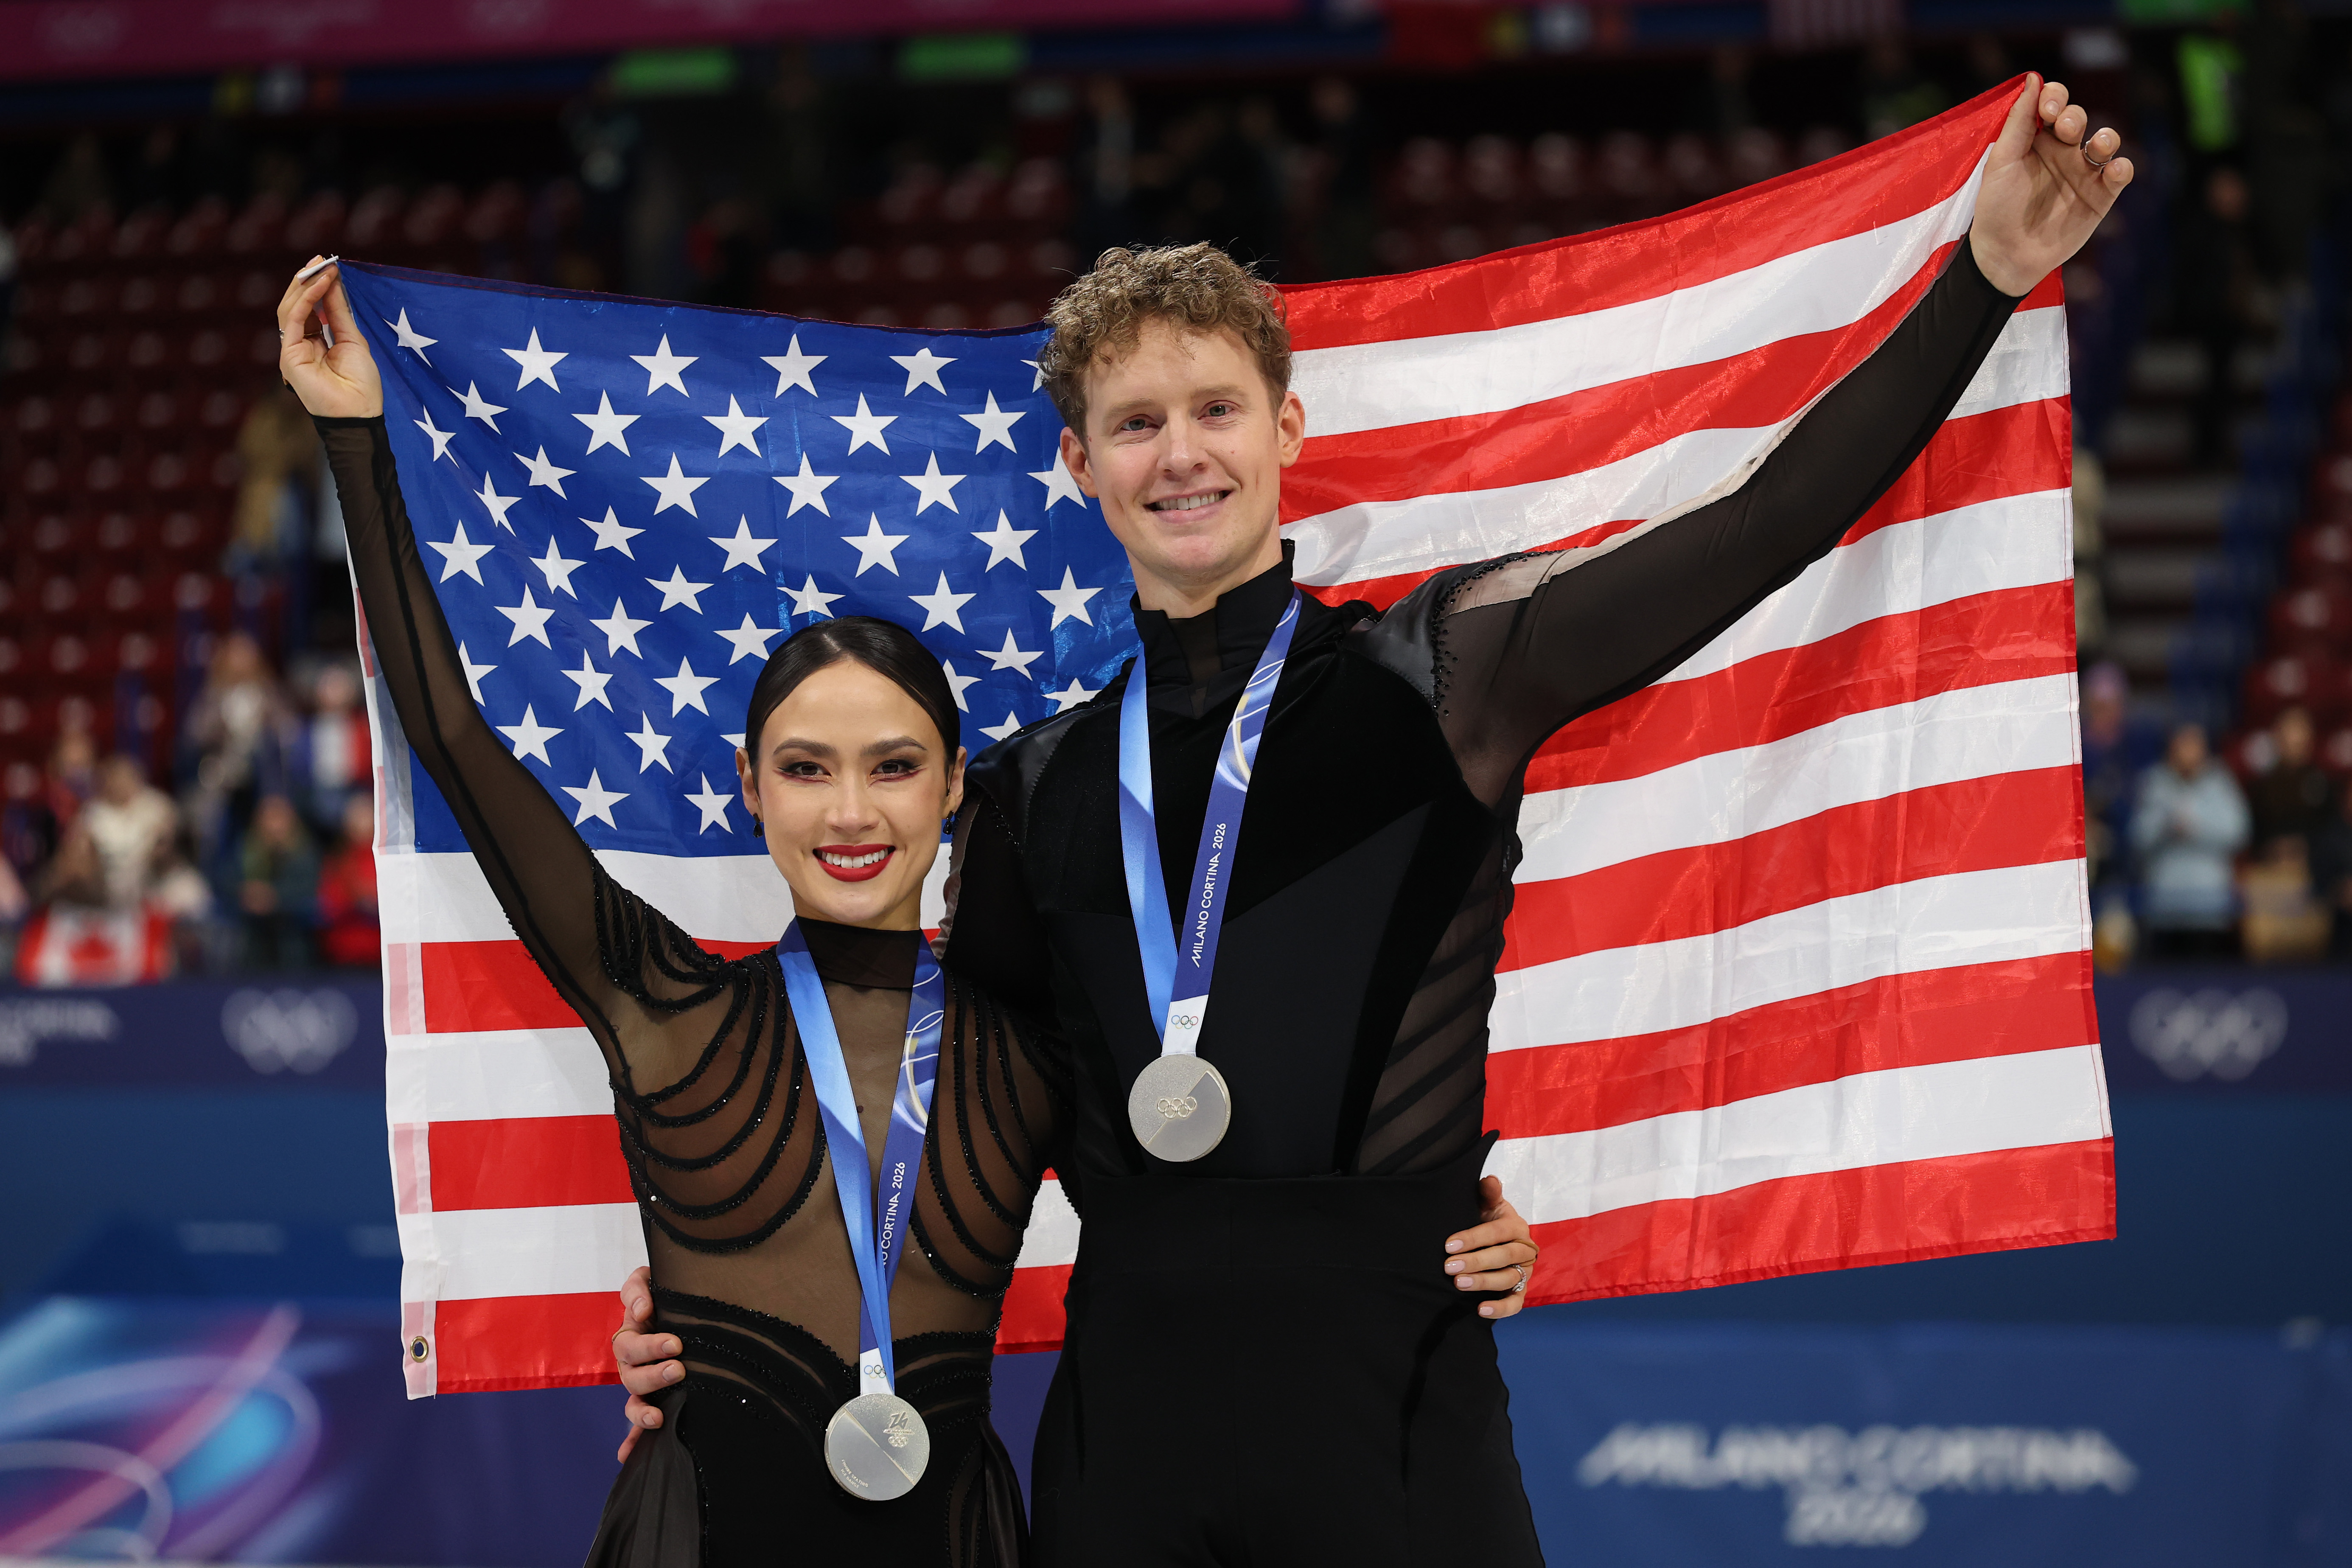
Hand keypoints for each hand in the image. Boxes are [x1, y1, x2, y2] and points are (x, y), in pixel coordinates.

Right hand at [276, 257, 382, 419]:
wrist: (360, 413)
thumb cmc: (361, 384)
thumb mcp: (352, 339)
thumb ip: (338, 312)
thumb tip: (332, 282)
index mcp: (314, 342)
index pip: (309, 308)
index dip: (317, 286)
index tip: (328, 265)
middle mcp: (299, 344)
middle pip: (296, 305)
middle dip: (307, 280)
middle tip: (321, 259)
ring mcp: (292, 350)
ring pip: (290, 308)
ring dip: (306, 284)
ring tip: (322, 266)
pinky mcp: (288, 354)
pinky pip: (294, 319)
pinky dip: (306, 299)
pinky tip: (320, 283)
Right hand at [611, 1265, 684, 1463]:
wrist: (682, 1312)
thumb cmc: (668, 1297)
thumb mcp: (653, 1283)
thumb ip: (640, 1288)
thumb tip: (642, 1310)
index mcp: (633, 1331)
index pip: (630, 1333)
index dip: (639, 1330)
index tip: (651, 1317)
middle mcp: (632, 1360)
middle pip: (631, 1370)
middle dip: (652, 1370)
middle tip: (678, 1365)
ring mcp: (640, 1382)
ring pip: (633, 1399)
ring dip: (642, 1410)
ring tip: (659, 1415)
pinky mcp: (651, 1400)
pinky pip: (636, 1424)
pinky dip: (631, 1439)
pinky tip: (627, 1455)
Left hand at [1444, 1174, 1538, 1319]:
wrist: (1498, 1239)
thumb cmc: (1488, 1219)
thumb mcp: (1488, 1204)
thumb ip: (1488, 1193)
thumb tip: (1489, 1180)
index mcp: (1516, 1225)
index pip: (1497, 1232)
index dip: (1473, 1238)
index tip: (1448, 1245)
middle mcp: (1525, 1249)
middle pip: (1504, 1256)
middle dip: (1476, 1261)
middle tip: (1449, 1267)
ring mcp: (1524, 1271)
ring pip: (1508, 1278)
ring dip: (1484, 1282)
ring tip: (1459, 1284)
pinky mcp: (1521, 1290)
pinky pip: (1515, 1303)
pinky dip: (1501, 1309)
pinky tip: (1481, 1310)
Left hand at [1968, 75, 2133, 298]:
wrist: (2004, 256)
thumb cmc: (1996, 208)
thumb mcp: (2001, 162)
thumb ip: (2018, 122)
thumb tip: (2033, 79)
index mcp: (2035, 140)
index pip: (2053, 105)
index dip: (2055, 99)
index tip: (2047, 111)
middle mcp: (2062, 151)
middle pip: (2079, 118)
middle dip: (2074, 117)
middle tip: (2064, 129)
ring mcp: (2082, 173)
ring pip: (2105, 142)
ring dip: (2106, 138)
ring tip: (2096, 146)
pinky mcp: (2099, 197)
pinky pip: (2119, 175)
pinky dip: (2122, 168)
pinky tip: (2113, 169)